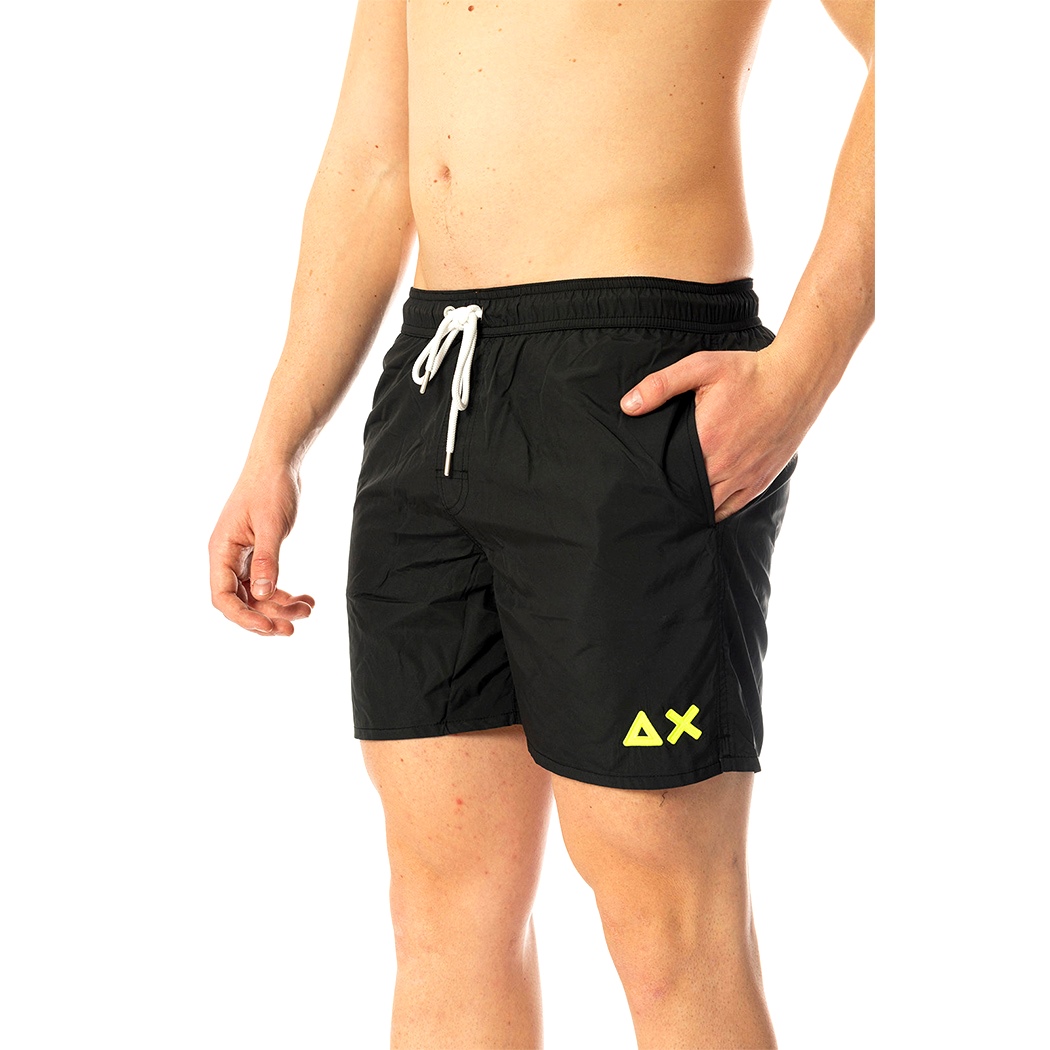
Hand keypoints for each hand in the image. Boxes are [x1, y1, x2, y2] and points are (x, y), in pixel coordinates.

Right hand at [208, 465, 314, 635]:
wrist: (279, 464)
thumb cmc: (270, 487)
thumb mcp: (271, 525)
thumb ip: (267, 560)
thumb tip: (261, 594)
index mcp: (221, 550)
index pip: (223, 596)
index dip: (243, 617)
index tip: (270, 626)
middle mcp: (227, 557)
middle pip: (241, 601)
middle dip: (267, 616)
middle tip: (294, 627)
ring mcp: (242, 557)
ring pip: (257, 595)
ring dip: (281, 606)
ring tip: (309, 610)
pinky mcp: (258, 554)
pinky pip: (266, 583)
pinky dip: (285, 593)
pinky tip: (306, 598)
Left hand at [620, 344, 810, 522]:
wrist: (796, 379)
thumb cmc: (748, 372)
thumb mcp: (701, 367)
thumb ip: (661, 386)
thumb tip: (627, 405)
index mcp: (706, 441)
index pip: (669, 475)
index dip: (653, 481)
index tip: (641, 482)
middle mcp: (725, 466)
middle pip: (687, 495)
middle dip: (670, 497)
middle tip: (651, 499)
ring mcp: (745, 477)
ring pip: (709, 507)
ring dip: (691, 506)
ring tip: (672, 505)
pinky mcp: (760, 481)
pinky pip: (731, 508)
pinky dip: (715, 511)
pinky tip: (701, 508)